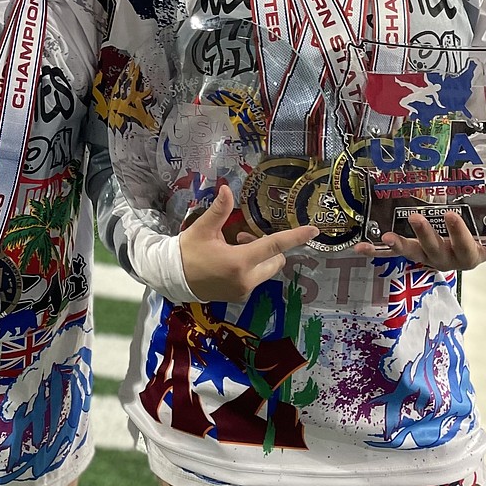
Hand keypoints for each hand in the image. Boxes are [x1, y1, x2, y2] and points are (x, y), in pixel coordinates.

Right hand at [178, 184, 317, 302]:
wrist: (172, 278)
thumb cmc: (187, 252)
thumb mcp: (202, 229)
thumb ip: (218, 210)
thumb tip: (227, 189)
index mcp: (239, 261)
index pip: (274, 246)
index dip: (295, 237)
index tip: (314, 231)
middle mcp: (246, 279)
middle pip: (275, 260)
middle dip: (267, 247)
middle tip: (241, 237)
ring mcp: (244, 290)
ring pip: (267, 270)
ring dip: (259, 257)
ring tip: (234, 248)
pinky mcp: (240, 296)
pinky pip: (256, 278)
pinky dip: (251, 268)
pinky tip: (230, 262)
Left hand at [355, 210, 485, 270]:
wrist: (471, 239)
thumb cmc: (484, 235)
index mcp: (470, 256)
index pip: (466, 247)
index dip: (460, 234)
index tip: (453, 215)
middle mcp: (446, 259)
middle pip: (435, 251)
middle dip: (426, 235)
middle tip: (416, 217)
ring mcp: (425, 256)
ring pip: (412, 254)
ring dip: (398, 246)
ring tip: (386, 237)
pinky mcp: (410, 252)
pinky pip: (391, 254)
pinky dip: (375, 251)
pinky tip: (360, 248)